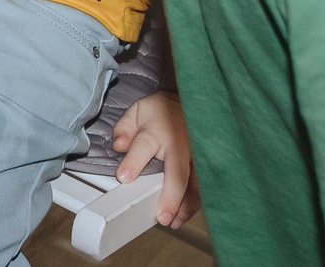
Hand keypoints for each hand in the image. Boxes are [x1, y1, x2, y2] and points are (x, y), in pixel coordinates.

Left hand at [111, 93, 198, 226]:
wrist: (189, 102)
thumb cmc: (159, 111)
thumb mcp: (136, 111)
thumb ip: (124, 128)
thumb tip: (118, 145)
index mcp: (158, 131)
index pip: (143, 147)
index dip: (133, 163)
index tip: (123, 178)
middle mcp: (180, 145)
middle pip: (178, 174)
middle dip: (171, 197)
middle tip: (161, 217)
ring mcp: (197, 155)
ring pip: (196, 185)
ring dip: (186, 206)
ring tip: (172, 221)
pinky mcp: (206, 164)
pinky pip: (204, 187)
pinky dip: (195, 203)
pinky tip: (184, 215)